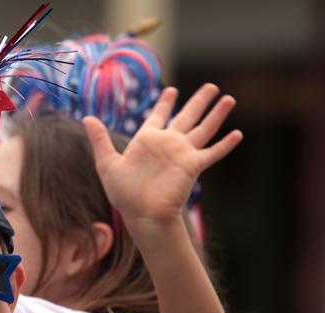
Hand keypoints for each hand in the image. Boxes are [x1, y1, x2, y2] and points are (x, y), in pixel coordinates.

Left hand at [83, 84, 241, 241]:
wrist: (142, 214)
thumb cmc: (124, 194)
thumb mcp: (107, 163)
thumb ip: (100, 139)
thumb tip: (87, 118)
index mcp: (147, 140)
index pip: (158, 116)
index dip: (165, 103)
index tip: (171, 91)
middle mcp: (167, 144)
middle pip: (187, 116)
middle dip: (198, 101)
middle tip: (211, 86)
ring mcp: (182, 154)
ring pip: (204, 128)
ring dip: (216, 114)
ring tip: (229, 98)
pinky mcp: (193, 166)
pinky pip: (212, 152)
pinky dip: (225, 144)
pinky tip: (238, 134)